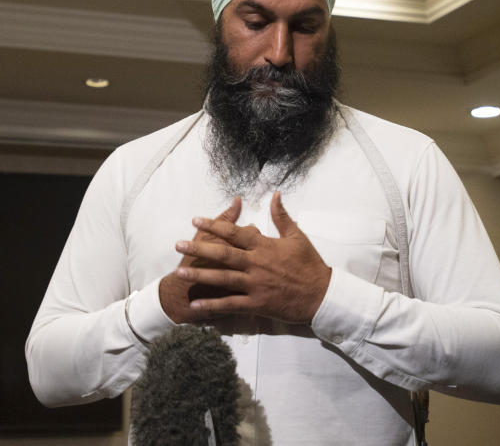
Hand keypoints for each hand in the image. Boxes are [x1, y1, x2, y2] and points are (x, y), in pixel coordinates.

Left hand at [174, 191, 331, 324]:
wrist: (322, 294)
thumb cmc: (310, 265)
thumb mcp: (297, 236)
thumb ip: (282, 216)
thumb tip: (275, 194)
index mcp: (265, 246)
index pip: (235, 233)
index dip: (214, 225)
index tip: (195, 220)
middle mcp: (256, 264)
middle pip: (223, 254)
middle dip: (199, 248)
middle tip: (178, 244)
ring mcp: (255, 285)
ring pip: (223, 278)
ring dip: (200, 274)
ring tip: (180, 271)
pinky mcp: (257, 304)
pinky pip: (231, 304)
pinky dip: (212, 305)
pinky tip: (195, 304)